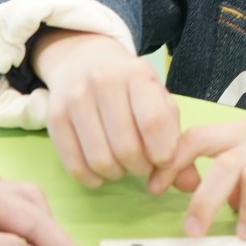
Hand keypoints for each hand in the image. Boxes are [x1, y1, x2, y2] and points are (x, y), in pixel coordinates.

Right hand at [32, 29, 179, 186]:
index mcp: (137, 74)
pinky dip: (92, 179)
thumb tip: (191, 185)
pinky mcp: (54, 118)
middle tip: (143, 165)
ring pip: (100, 160)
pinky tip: (102, 172)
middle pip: (126, 147)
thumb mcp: (158, 102)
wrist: (83, 60)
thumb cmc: (130, 89)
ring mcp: (75, 98)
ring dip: (117, 174)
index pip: (153, 122)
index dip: (162, 153)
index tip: (163, 160)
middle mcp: (103, 82)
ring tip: (123, 166)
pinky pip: (74, 166)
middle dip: (140, 167)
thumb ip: (177, 142)